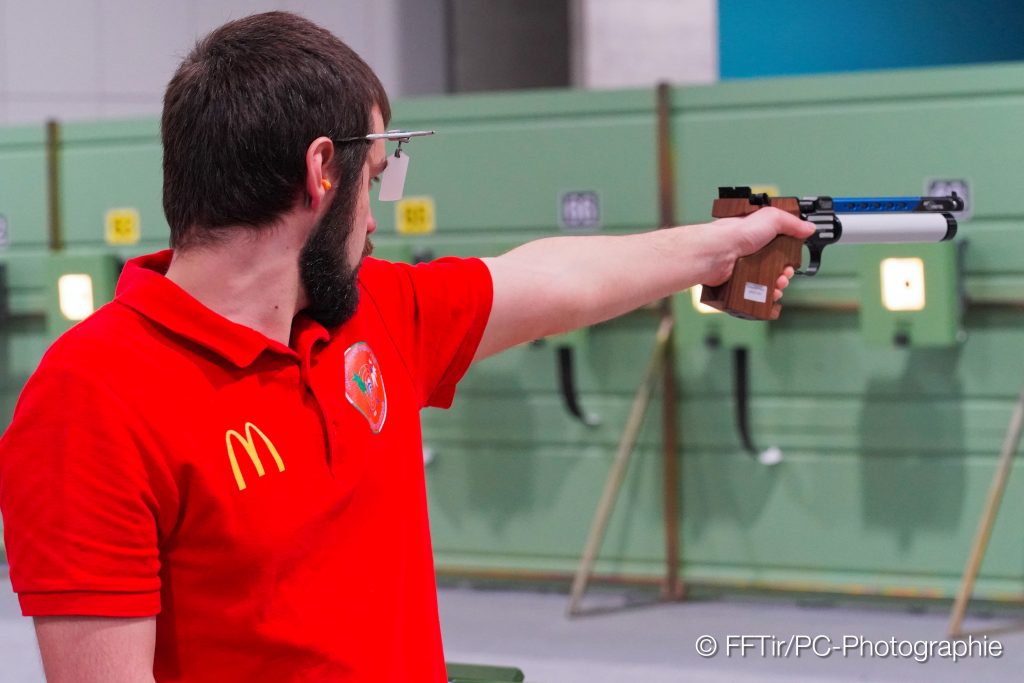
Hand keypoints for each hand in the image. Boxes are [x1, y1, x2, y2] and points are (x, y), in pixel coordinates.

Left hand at [701, 207, 815, 286]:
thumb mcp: (770, 218)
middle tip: (786, 274)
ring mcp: (744, 268)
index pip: (780, 246)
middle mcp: (751, 251)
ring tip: (779, 284)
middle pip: (776, 266)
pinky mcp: (738, 282)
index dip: (790, 254)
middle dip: (786, 272)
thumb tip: (809, 228)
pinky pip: (755, 292)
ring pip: (767, 281)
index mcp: (759, 235)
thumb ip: (791, 222)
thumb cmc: (736, 233)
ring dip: (778, 285)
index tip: (794, 260)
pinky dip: (766, 295)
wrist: (716, 253)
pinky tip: (770, 294)